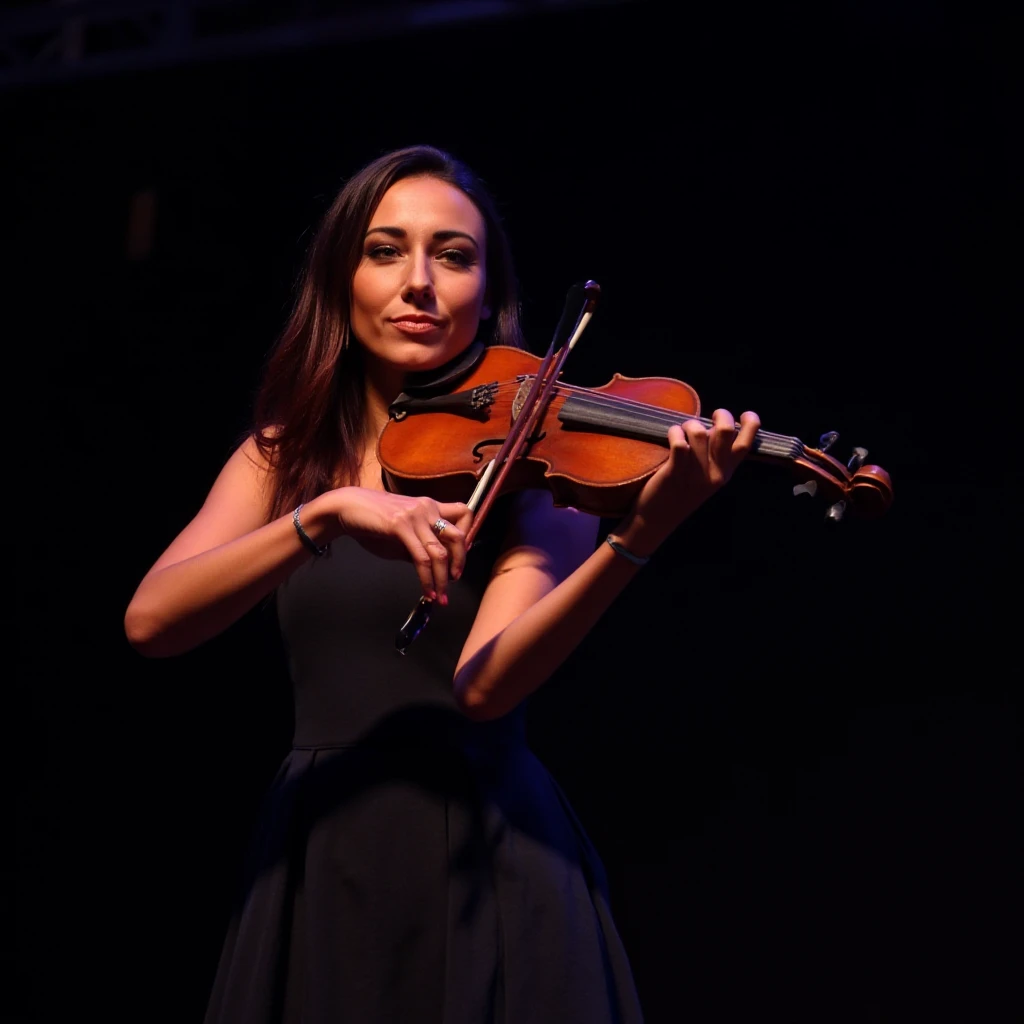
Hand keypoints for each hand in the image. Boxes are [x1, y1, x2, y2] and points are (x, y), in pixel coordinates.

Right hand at [333, 487, 472, 603]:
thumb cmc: (373, 520)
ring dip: (443, 579)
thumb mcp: (402, 533)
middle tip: (454, 580)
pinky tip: (426, 591)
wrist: (347, 507)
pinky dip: (426, 579)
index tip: (461, 555)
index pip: (464, 513)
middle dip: (461, 562)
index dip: (469, 534)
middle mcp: (427, 508)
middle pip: (458, 536)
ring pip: (440, 552)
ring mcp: (414, 517)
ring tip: (441, 596)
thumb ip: (419, 546)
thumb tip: (434, 568)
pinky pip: (421, 558)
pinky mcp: (400, 527)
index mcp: (430, 506)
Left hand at [622, 408, 760, 550]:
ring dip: (688, 424)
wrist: (657, 519)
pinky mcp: (674, 473)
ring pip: (699, 432)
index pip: (746, 443)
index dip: (750, 423)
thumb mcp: (708, 478)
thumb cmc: (680, 492)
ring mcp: (695, 475)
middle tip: (708, 417)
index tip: (742, 414)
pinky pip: (679, 442)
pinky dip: (674, 433)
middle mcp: (715, 474)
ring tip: (682, 430)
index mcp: (726, 473)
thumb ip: (717, 455)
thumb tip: (719, 424)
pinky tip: (672, 436)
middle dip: (719, 414)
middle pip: (726, 431)